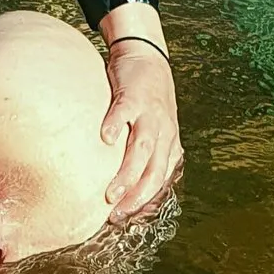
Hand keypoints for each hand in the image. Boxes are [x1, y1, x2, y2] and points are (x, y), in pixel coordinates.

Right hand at [101, 35, 182, 217]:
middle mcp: (163, 131)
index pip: (161, 178)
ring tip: (111, 193)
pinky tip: (104, 139)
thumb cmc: (146, 98)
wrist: (147, 56)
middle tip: (117, 212)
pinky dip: (116, 125)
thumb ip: (147, 153)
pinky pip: (125, 112)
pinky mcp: (133, 95)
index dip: (145, 200)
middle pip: (154, 170)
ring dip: (128, 173)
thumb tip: (128, 183)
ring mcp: (150, 113)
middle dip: (137, 195)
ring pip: (143, 149)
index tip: (125, 217)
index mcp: (168, 143)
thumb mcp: (155, 128)